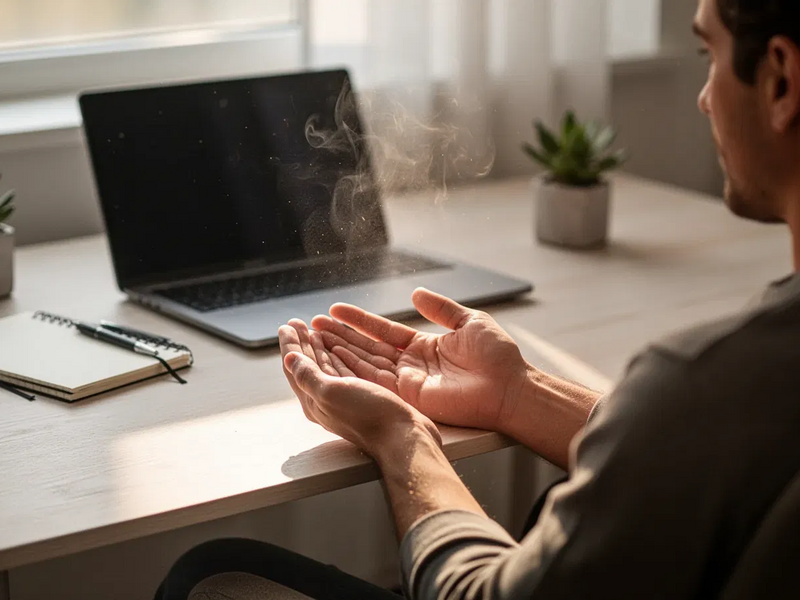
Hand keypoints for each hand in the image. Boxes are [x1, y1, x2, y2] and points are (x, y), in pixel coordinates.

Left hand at [278, 320, 440, 457]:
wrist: (403, 436)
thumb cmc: (368, 415)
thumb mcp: (332, 392)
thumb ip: (308, 376)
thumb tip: (288, 358)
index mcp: (313, 401)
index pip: (295, 368)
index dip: (290, 345)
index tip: (287, 325)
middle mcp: (326, 400)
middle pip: (308, 366)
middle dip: (301, 343)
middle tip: (296, 323)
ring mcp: (344, 399)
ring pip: (325, 367)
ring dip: (318, 348)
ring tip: (313, 331)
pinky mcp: (362, 397)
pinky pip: (343, 371)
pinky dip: (337, 356)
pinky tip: (339, 349)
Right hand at [311, 288, 531, 432]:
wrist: (510, 386)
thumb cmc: (497, 356)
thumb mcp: (468, 321)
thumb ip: (440, 309)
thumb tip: (416, 293)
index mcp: (423, 347)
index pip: (382, 331)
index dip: (358, 321)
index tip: (334, 311)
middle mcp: (411, 365)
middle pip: (367, 347)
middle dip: (339, 336)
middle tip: (312, 324)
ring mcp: (408, 381)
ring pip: (365, 363)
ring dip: (340, 350)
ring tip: (314, 337)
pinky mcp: (409, 396)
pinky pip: (376, 379)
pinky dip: (354, 368)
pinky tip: (334, 355)